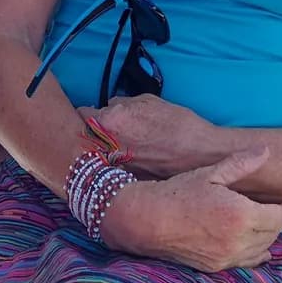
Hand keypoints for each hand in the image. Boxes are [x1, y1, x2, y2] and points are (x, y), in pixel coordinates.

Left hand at [86, 95, 222, 177]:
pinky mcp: (124, 181)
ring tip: (117, 148)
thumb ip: (122, 104)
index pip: (82, 114)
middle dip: (91, 134)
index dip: (88, 114)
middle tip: (102, 133)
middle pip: (84, 139)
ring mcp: (113, 167)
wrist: (199, 154)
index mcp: (110, 120)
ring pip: (95, 156)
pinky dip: (114, 166)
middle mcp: (106, 146)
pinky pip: (110, 170)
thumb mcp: (148, 101)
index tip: (93, 116)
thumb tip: (110, 107)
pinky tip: (127, 161)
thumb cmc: (178, 124)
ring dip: (101, 151)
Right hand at [100, 147, 281, 271]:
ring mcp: (227, 257)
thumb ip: (241, 163)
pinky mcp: (216, 267)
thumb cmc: (178, 191)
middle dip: (281, 221)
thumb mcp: (210, 173)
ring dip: (268, 237)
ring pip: (262, 249)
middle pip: (274, 234)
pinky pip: (246, 263)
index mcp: (241, 214)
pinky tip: (259, 248)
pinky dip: (256, 254)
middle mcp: (238, 240)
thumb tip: (265, 151)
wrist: (147, 220)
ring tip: (269, 222)